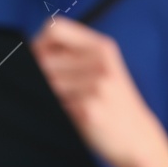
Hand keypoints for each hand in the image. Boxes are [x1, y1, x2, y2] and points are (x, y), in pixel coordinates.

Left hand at [30, 16, 164, 166]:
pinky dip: (59, 110)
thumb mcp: (101, 68)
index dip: (39, 43)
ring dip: (51, 94)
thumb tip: (29, 48)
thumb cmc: (111, 103)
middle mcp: (100, 62)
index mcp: (102, 47)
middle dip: (43, 75)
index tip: (40, 59)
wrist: (138, 138)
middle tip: (63, 90)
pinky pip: (54, 102)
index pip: (54, 28)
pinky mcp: (89, 108)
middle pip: (43, 58)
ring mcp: (96, 85)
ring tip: (73, 103)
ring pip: (46, 82)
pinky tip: (77, 115)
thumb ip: (71, 53)